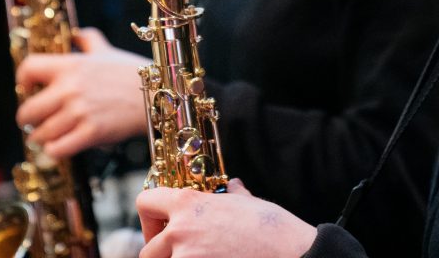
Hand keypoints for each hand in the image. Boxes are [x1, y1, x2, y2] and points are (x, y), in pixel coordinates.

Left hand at [15, 27, 148, 157]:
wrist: (158, 94)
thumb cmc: (131, 73)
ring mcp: (80, 112)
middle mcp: (71, 88)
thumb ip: (89, 40)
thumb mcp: (108, 51)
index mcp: (72, 65)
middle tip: (36, 121)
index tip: (28, 89)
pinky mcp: (91, 133)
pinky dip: (56, 150)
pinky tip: (63, 145)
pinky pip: (57, 149)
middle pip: (26, 111)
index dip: (23, 81)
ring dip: (43, 138)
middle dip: (28, 120)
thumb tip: (77, 34)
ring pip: (40, 134)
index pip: (28, 68)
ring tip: (51, 135)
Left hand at [137, 179, 317, 257]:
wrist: (293, 254)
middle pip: (148, 249)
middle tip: (180, 254)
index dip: (150, 216)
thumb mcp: (248, 203)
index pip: (145, 202)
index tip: (160, 227)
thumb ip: (232, 195)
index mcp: (188, 204)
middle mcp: (181, 232)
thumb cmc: (272, 228)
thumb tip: (233, 187)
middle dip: (161, 254)